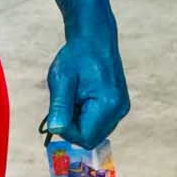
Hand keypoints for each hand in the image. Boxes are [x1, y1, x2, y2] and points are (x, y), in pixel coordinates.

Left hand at [45, 30, 129, 149]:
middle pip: (91, 138)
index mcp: (108, 104)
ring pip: (94, 132)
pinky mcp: (118, 106)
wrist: (95, 38)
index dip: (66, 131)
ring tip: (73, 98)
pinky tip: (81, 98)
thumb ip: (60, 106)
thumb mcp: (62, 79)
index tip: (57, 112)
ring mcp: (121, 109)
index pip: (85, 137)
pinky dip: (86, 117)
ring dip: (78, 122)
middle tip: (65, 103)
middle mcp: (119, 110)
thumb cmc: (77, 56)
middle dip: (73, 127)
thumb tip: (56, 130)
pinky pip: (99, 123)